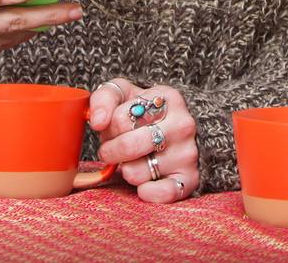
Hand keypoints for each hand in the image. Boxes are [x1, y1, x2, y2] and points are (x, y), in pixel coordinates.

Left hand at [89, 78, 198, 202]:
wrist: (179, 130)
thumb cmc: (145, 114)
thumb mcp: (125, 94)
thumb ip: (104, 98)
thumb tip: (97, 121)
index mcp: (168, 98)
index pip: (119, 118)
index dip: (109, 128)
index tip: (115, 129)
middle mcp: (182, 124)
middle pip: (128, 145)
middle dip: (111, 151)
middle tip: (114, 150)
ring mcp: (188, 152)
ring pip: (137, 172)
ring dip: (126, 171)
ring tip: (133, 162)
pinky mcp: (190, 179)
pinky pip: (164, 193)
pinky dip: (148, 193)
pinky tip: (144, 186)